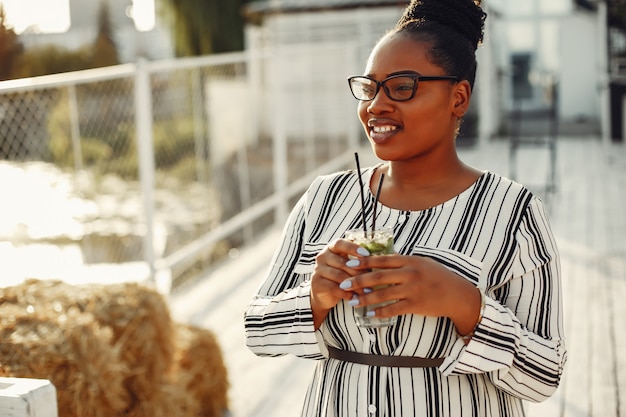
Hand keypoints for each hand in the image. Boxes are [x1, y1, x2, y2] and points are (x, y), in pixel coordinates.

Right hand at [310, 238, 370, 328]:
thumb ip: (360, 260)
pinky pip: (334, 288)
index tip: (367, 254)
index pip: (340, 243)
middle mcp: (322, 256)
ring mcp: (318, 270)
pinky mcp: (317, 284)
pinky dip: (347, 294)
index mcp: (331, 248)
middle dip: (359, 272)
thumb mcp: (348, 265)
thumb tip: (384, 257)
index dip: (353, 248)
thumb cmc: (341, 275)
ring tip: (369, 292)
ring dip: (356, 285)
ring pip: (340, 276)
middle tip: (374, 279)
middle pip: (342, 262)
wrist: (323, 293)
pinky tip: (356, 298)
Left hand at [338, 254, 480, 333]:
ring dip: (365, 299)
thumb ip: (402, 262)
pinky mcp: (416, 305)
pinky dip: (380, 312)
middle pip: (378, 277)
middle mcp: (410, 273)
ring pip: (383, 295)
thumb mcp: (421, 263)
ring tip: (352, 302)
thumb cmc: (438, 276)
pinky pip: (393, 309)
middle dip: (358, 281)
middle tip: (343, 284)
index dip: (363, 262)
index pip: (382, 260)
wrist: (457, 294)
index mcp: (409, 261)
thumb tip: (380, 260)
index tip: (349, 264)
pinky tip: (369, 314)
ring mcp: (413, 290)